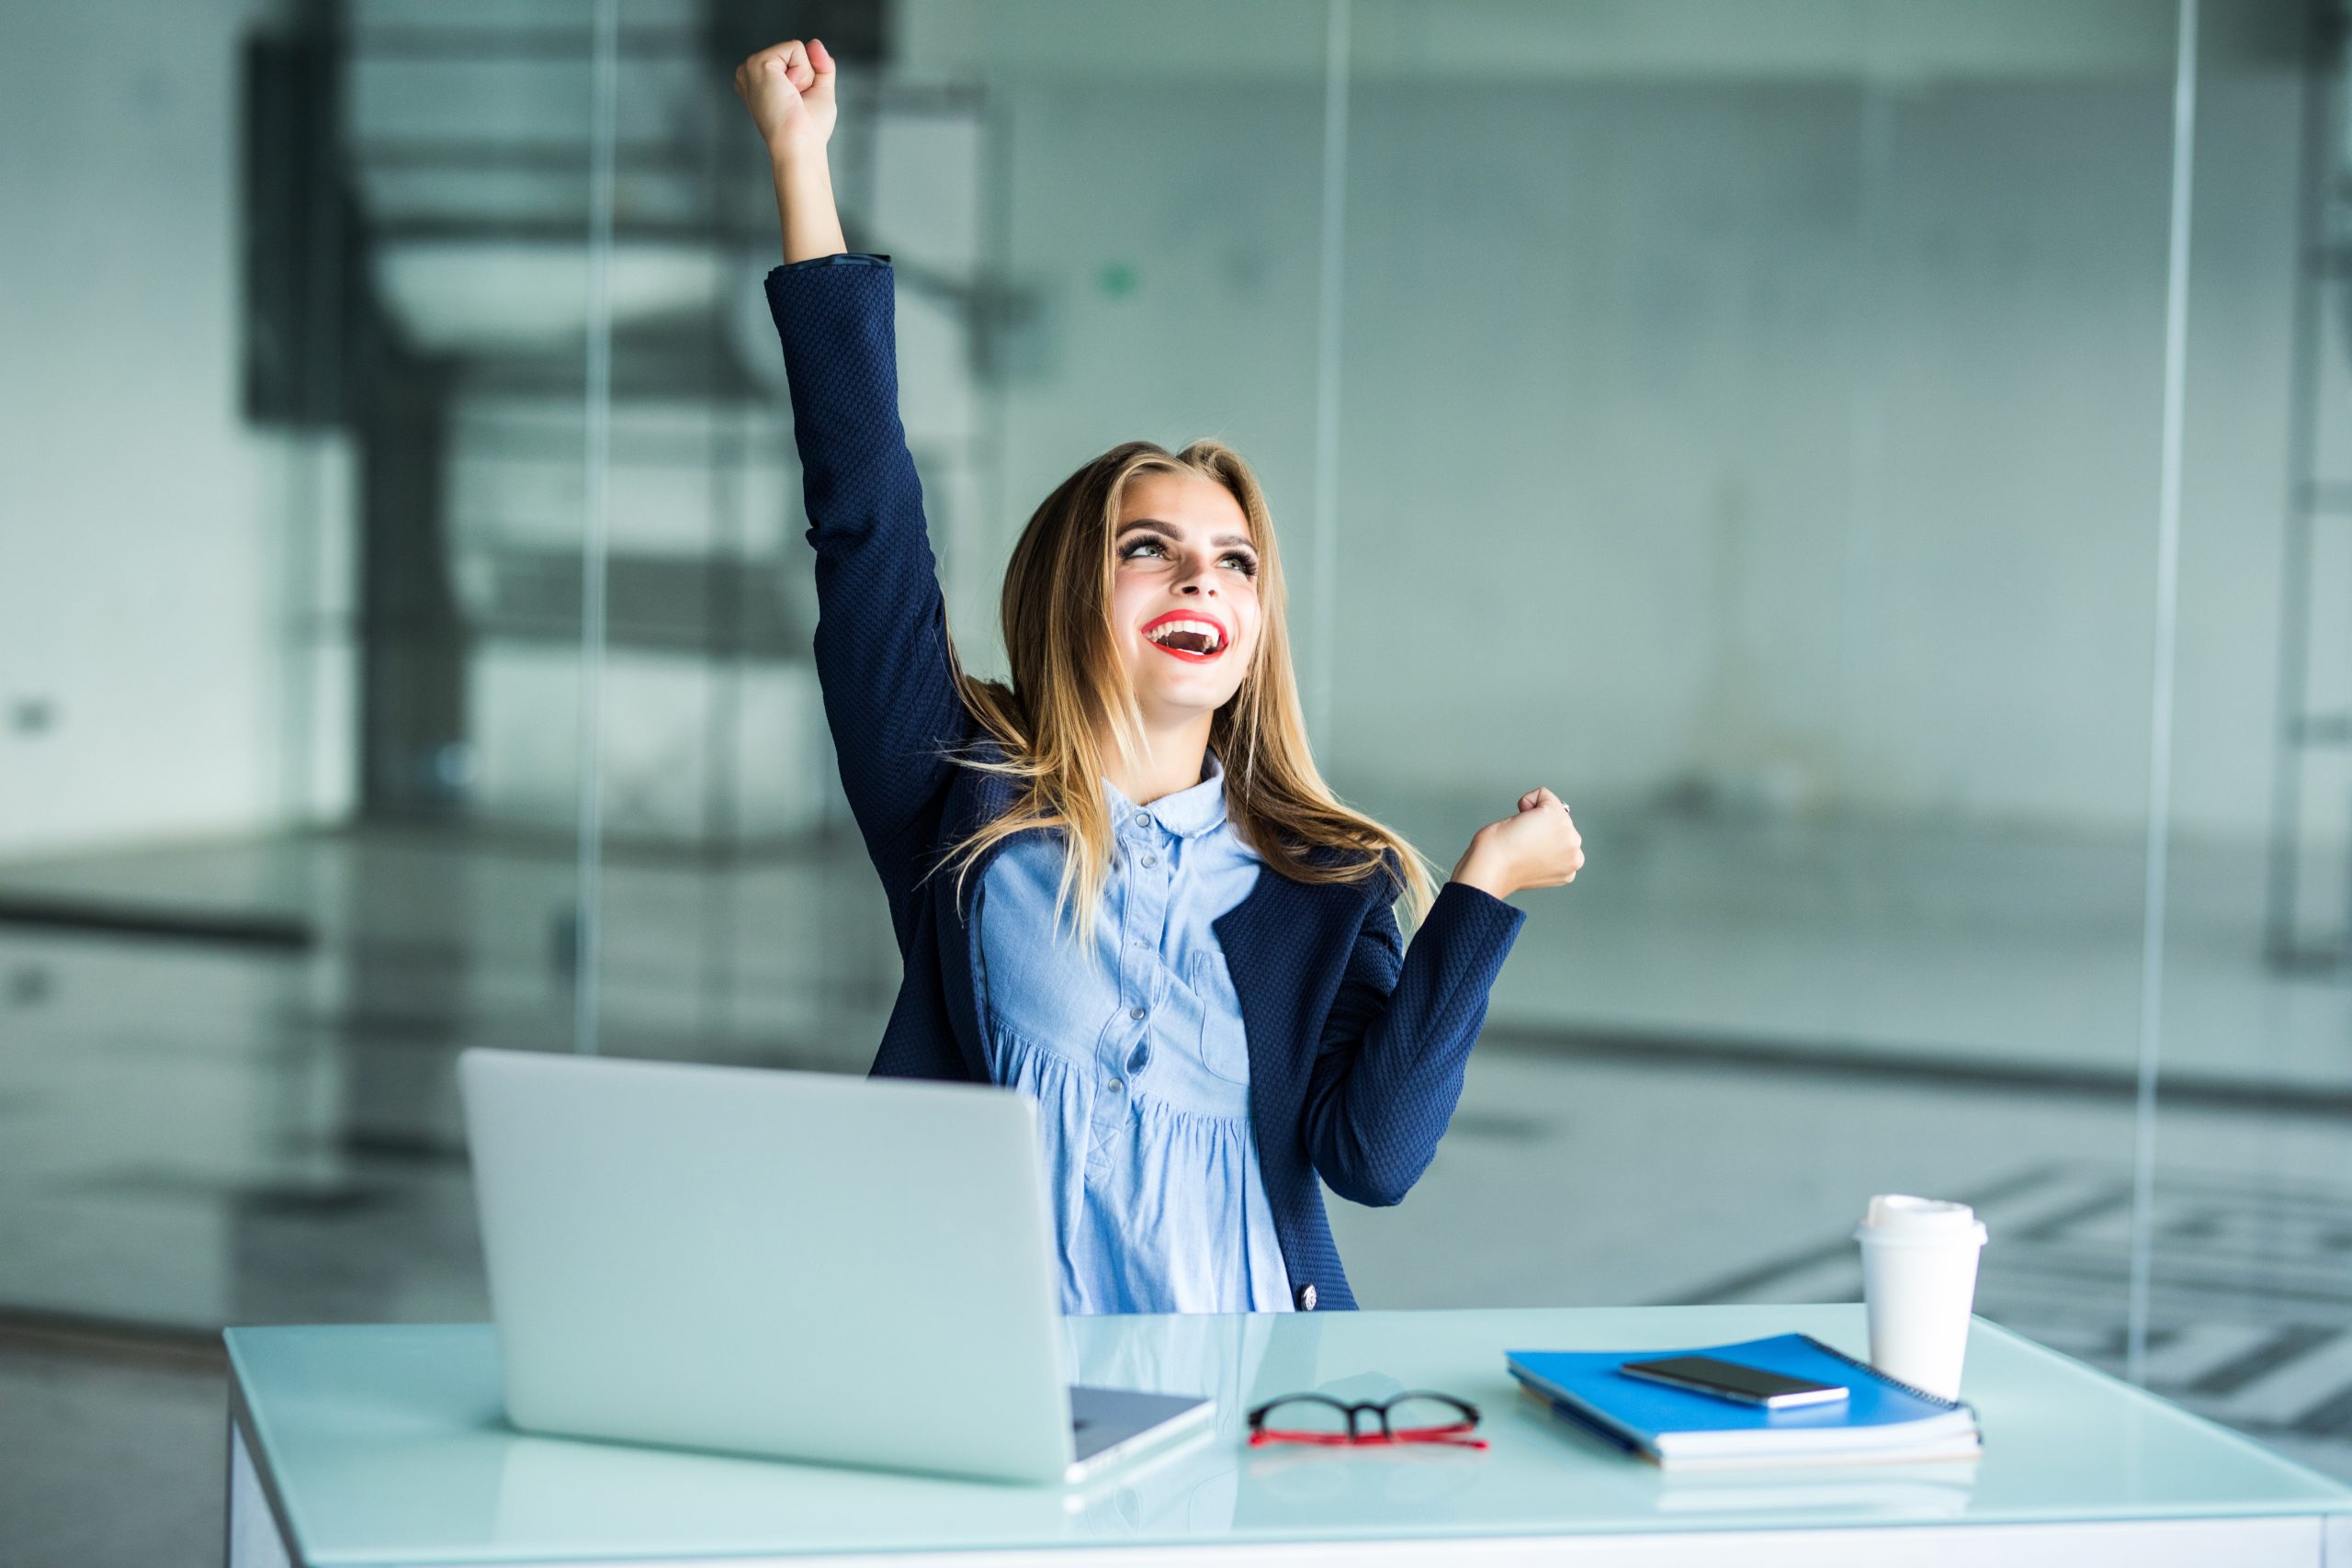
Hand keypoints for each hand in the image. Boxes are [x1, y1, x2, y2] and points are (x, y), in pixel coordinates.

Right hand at [734, 38, 836, 156]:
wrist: (799, 145)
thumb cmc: (808, 130)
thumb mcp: (819, 90)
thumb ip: (820, 64)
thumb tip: (815, 43)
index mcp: (761, 81)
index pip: (795, 60)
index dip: (808, 80)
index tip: (798, 103)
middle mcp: (752, 73)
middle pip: (795, 52)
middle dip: (807, 75)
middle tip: (796, 101)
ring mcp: (751, 67)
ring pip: (795, 49)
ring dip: (804, 75)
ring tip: (792, 97)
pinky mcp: (758, 63)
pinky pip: (795, 48)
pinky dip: (802, 70)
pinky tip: (790, 90)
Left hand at [1450, 788, 1583, 899]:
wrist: (1492, 867)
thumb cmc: (1502, 867)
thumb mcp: (1535, 864)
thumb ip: (1547, 854)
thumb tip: (1541, 832)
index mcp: (1570, 868)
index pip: (1560, 841)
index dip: (1538, 842)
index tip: (1525, 853)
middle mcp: (1575, 853)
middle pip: (1559, 824)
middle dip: (1540, 828)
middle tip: (1521, 844)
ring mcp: (1569, 833)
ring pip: (1553, 809)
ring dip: (1534, 816)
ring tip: (1521, 834)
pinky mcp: (1556, 815)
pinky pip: (1543, 794)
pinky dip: (1527, 800)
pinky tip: (1518, 820)